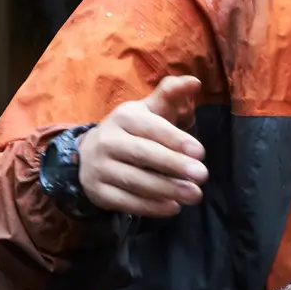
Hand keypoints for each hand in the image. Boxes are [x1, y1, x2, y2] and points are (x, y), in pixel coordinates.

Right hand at [78, 76, 208, 217]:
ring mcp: (100, 168)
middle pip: (143, 154)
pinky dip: (150, 207)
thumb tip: (194, 81)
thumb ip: (170, 94)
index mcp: (124, 117)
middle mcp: (108, 140)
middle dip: (174, 165)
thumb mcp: (147, 110)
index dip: (176, 139)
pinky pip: (125, 202)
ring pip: (135, 180)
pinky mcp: (98, 192)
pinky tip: (173, 207)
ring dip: (167, 189)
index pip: (151, 128)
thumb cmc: (131, 131)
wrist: (88, 155)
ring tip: (194, 194)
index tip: (201, 153)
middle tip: (202, 175)